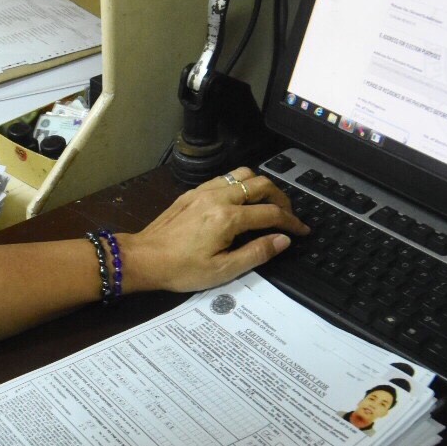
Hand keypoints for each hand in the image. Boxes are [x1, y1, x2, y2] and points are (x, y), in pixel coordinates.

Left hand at [121, 166, 309, 293]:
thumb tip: (283, 240)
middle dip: (281, 199)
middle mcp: (218, 198)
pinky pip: (225, 178)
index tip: (303, 230)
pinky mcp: (193, 192)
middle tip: (288, 216)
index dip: (292, 222)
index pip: (271, 214)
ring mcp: (204, 191)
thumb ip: (256, 253)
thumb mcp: (222, 271)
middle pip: (261, 185)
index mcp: (227, 218)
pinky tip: (241, 202)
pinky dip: (240, 185)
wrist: (144, 258)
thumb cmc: (180, 269)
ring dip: (261, 186)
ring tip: (267, 205)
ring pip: (243, 174)